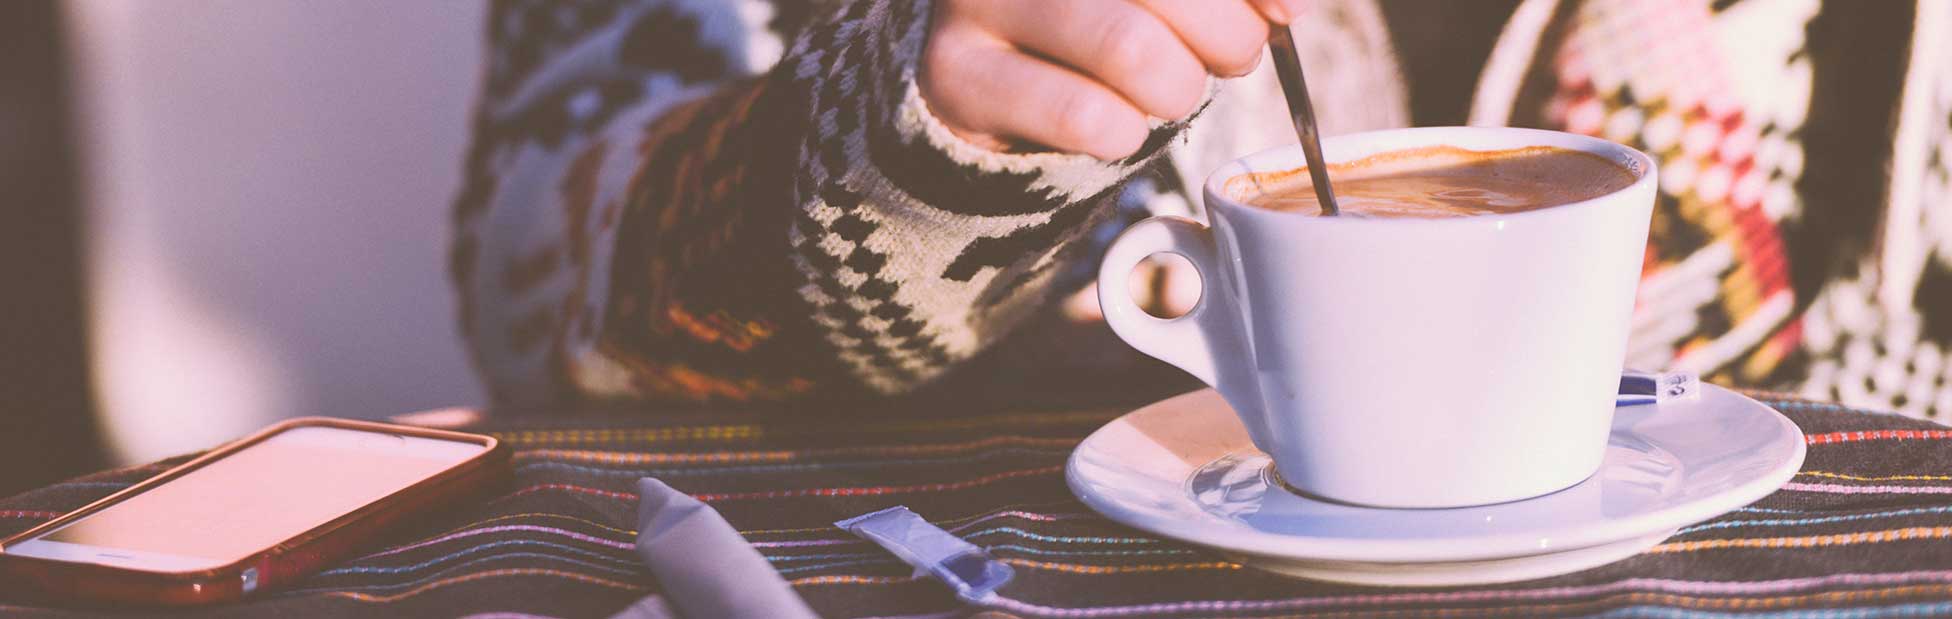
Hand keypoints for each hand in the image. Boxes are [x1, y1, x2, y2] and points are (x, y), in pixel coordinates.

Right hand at [920, 0, 1305, 160]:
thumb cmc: (1102, 17)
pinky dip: (1124, 134)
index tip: (1286, 13)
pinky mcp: (959, 72)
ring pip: (1132, 51)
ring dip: (1176, 90)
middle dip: (1227, 37)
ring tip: (1167, 92)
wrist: (990, 81)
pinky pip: (1086, 116)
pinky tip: (1114, 123)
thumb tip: (1292, 5)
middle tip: (1228, 58)